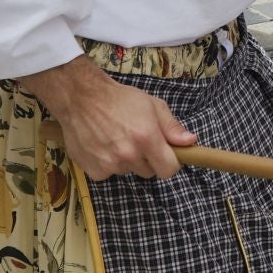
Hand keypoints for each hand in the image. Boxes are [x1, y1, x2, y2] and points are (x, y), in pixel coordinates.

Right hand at [39, 63, 197, 181]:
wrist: (82, 98)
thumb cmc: (120, 99)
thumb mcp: (152, 105)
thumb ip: (172, 126)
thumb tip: (190, 141)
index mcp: (147, 138)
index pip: (169, 170)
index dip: (171, 163)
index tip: (168, 155)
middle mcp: (129, 155)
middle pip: (149, 172)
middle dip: (148, 159)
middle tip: (138, 139)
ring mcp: (110, 165)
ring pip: (129, 171)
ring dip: (128, 160)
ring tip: (117, 138)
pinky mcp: (94, 171)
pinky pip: (110, 173)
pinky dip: (109, 163)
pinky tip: (103, 144)